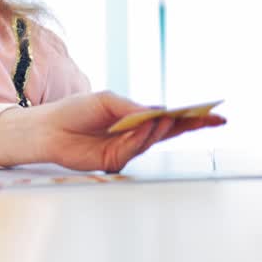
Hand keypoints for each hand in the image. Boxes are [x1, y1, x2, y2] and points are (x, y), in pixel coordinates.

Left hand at [0, 90, 225, 171]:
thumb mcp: (107, 102)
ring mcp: (126, 147)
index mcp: (135, 117)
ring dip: (162, 128)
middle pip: (170, 131)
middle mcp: (134, 133)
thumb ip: (133, 108)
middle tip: (213, 119)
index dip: (191, 115)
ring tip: (170, 116)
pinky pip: (134, 148)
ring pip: (154, 139)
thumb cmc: (74, 111)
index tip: (213, 111)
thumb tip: (158, 111)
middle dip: (192, 125)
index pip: (169, 116)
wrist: (47, 128)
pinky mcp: (115, 160)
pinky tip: (146, 126)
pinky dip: (142, 137)